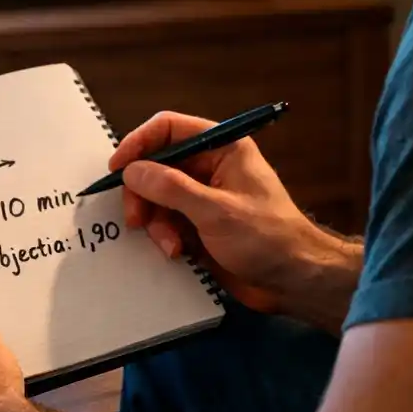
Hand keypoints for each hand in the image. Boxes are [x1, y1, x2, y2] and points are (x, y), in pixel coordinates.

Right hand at [112, 111, 347, 314]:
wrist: (295, 281)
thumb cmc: (266, 238)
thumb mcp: (215, 211)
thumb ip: (171, 188)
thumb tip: (131, 170)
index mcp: (222, 148)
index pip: (169, 129)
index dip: (139, 144)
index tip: (118, 168)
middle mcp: (211, 167)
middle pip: (157, 166)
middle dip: (144, 193)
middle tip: (135, 220)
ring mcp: (204, 197)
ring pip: (158, 198)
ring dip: (155, 222)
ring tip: (170, 245)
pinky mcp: (200, 225)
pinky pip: (167, 222)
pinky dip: (165, 236)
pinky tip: (177, 254)